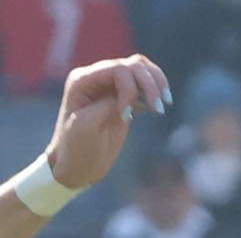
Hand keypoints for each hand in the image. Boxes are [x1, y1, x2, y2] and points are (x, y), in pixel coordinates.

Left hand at [42, 55, 170, 194]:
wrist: (75, 169)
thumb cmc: (75, 149)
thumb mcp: (87, 126)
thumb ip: (108, 104)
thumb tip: (135, 93)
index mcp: (82, 80)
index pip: (117, 70)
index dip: (130, 88)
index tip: (126, 117)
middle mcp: (96, 78)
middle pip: (133, 65)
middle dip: (150, 84)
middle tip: (159, 109)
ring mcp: (110, 87)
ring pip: (142, 69)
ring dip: (157, 83)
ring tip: (165, 104)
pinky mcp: (123, 99)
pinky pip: (144, 84)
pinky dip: (156, 91)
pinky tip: (160, 107)